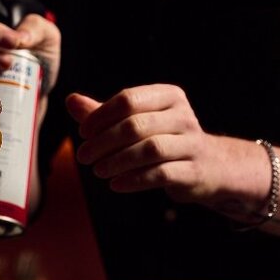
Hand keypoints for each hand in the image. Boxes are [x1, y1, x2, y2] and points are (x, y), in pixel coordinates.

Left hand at [66, 85, 220, 202]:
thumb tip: (70, 100)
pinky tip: (115, 184)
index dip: (101, 116)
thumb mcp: (138, 120)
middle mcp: (183, 116)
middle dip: (104, 142)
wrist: (209, 166)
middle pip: (136, 125)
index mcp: (169, 96)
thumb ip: (104, 113)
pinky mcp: (193, 171)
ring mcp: (191, 144)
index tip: (83, 133)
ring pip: (149, 149)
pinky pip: (160, 174)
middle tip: (83, 156)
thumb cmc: (164, 138)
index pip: (128, 100)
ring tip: (98, 170)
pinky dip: (134, 180)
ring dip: (117, 161)